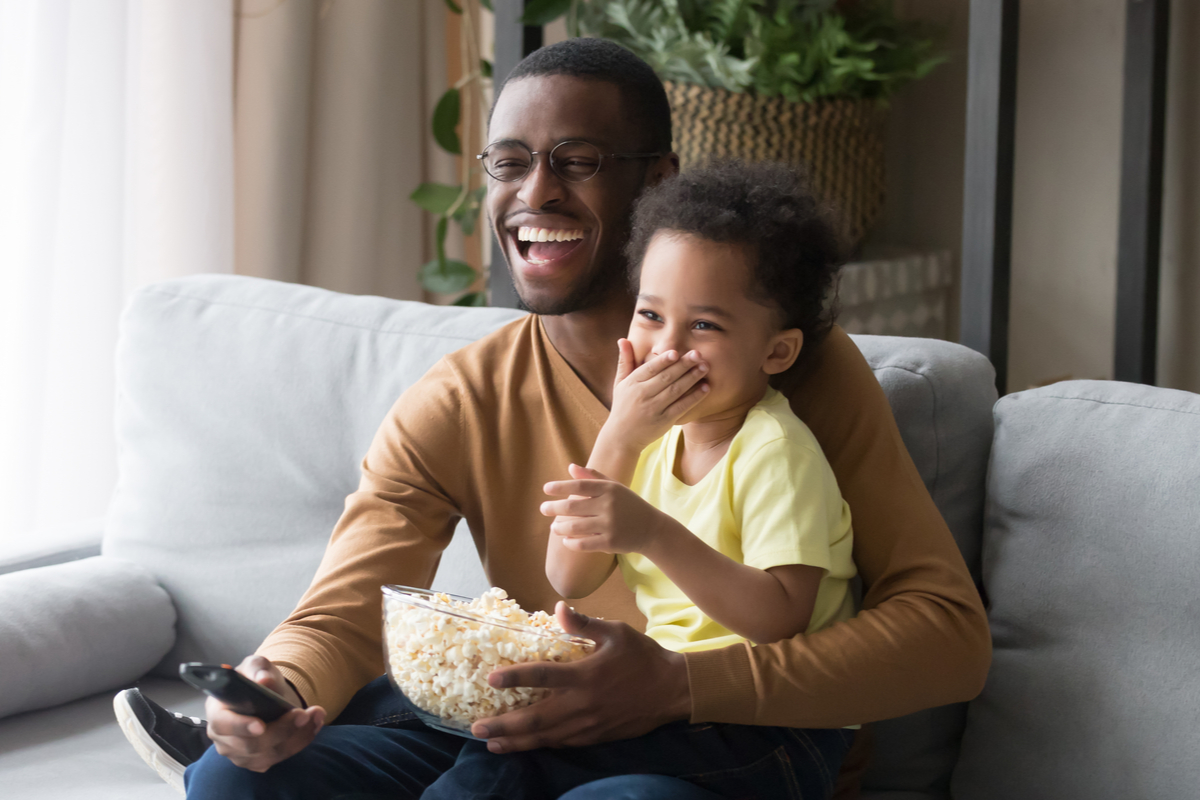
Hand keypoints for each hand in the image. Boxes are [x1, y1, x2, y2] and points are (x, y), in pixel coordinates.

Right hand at [204, 655, 325, 772]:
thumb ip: (258, 670)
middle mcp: (224, 738)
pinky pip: (282, 757)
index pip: (223, 724)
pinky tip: (314, 724)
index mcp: (217, 712)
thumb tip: (264, 681)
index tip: (260, 725)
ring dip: (298, 735)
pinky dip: (302, 741)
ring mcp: (240, 754)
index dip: (240, 726)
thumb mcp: (256, 666)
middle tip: (303, 713)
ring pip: (271, 753)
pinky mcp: (258, 762)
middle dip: (281, 729)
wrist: (266, 696)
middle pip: (251, 745)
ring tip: (316, 714)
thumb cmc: (255, 679)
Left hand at [469, 602, 689, 751]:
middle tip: (477, 729)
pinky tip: (526, 746)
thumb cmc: (643, 657)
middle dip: (504, 725)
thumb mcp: (615, 632)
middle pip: (535, 718)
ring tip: (492, 744)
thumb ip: (584, 623)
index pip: (541, 676)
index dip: (514, 678)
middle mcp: (582, 704)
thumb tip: (558, 607)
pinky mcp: (595, 737)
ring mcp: (588, 725)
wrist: (673, 691)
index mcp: (585, 675)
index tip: (490, 679)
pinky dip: (541, 745)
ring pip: (546, 737)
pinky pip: (563, 743)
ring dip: (516, 742)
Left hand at [542, 464, 674, 554]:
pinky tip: (565, 540)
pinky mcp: (610, 542)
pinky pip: (584, 544)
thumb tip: (570, 467)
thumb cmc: (629, 505)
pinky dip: (571, 543)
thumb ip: (593, 477)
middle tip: (543, 509)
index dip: (560, 487)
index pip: (579, 486)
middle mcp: (609, 505)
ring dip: (560, 527)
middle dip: (554, 508)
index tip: (546, 489)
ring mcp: (609, 525)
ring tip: (553, 527)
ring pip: (575, 527)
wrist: (651, 528)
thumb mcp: (615, 487)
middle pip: (573, 507)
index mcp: (609, 489)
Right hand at [602, 339, 708, 454]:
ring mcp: (654, 409)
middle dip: (683, 365)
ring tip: (705, 367)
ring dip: (692, 378)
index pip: (650, 369)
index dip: (663, 361)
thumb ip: (625, 361)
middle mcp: (642, 395)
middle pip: (666, 378)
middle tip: (698, 354)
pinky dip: (694, 397)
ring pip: (676, 390)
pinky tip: (705, 387)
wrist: (621, 437)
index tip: (676, 352)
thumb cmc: (622, 406)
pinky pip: (682, 407)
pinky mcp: (665, 421)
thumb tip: (623, 339)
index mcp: (632, 383)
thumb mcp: (620, 383)